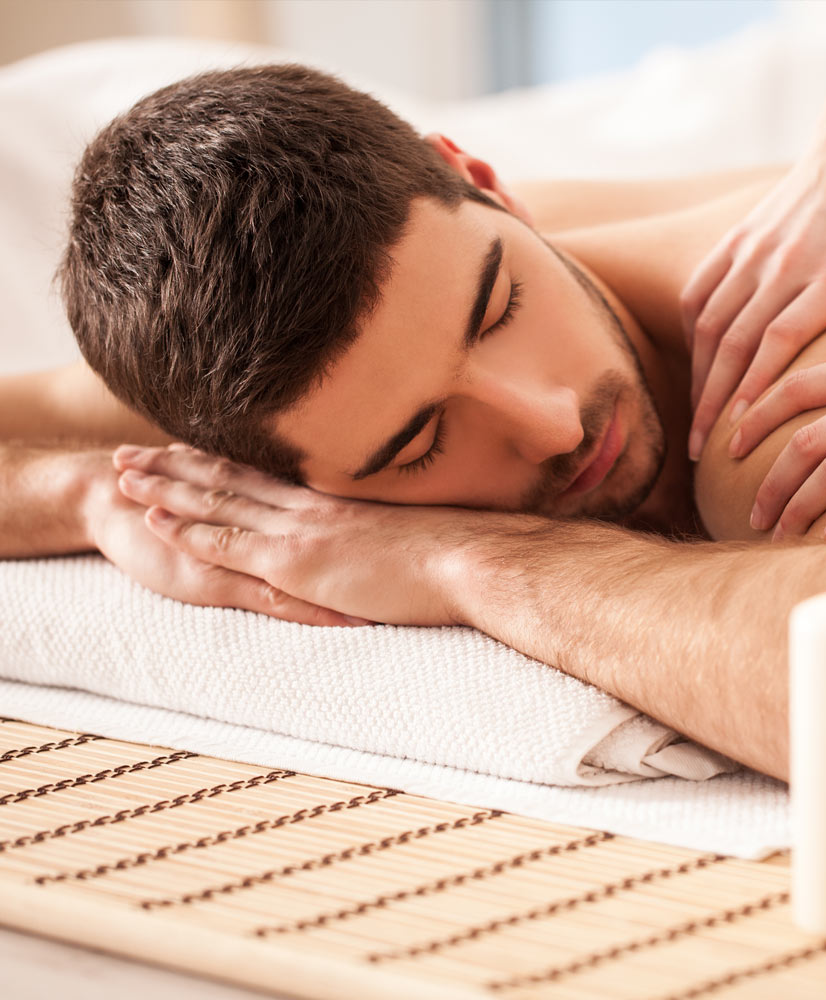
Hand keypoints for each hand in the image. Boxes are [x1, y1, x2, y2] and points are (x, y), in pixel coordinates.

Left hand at [113, 444, 490, 626]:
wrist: (467, 559)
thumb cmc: (452, 550)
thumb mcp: (409, 533)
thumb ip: (381, 531)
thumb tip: (380, 538)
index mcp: (335, 500)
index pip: (266, 475)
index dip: (221, 461)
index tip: (187, 448)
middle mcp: (309, 505)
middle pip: (230, 476)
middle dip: (177, 463)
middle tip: (133, 450)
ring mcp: (300, 529)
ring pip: (217, 499)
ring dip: (167, 487)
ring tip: (124, 471)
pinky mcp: (296, 561)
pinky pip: (229, 541)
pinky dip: (188, 528)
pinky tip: (153, 518)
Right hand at [681, 139, 825, 460]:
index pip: (781, 337)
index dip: (756, 385)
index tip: (739, 430)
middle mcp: (786, 262)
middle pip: (737, 340)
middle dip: (714, 400)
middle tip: (701, 449)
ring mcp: (754, 251)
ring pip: (712, 323)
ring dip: (699, 376)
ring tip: (695, 420)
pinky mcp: (735, 242)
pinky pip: (700, 295)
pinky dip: (694, 336)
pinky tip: (697, 368)